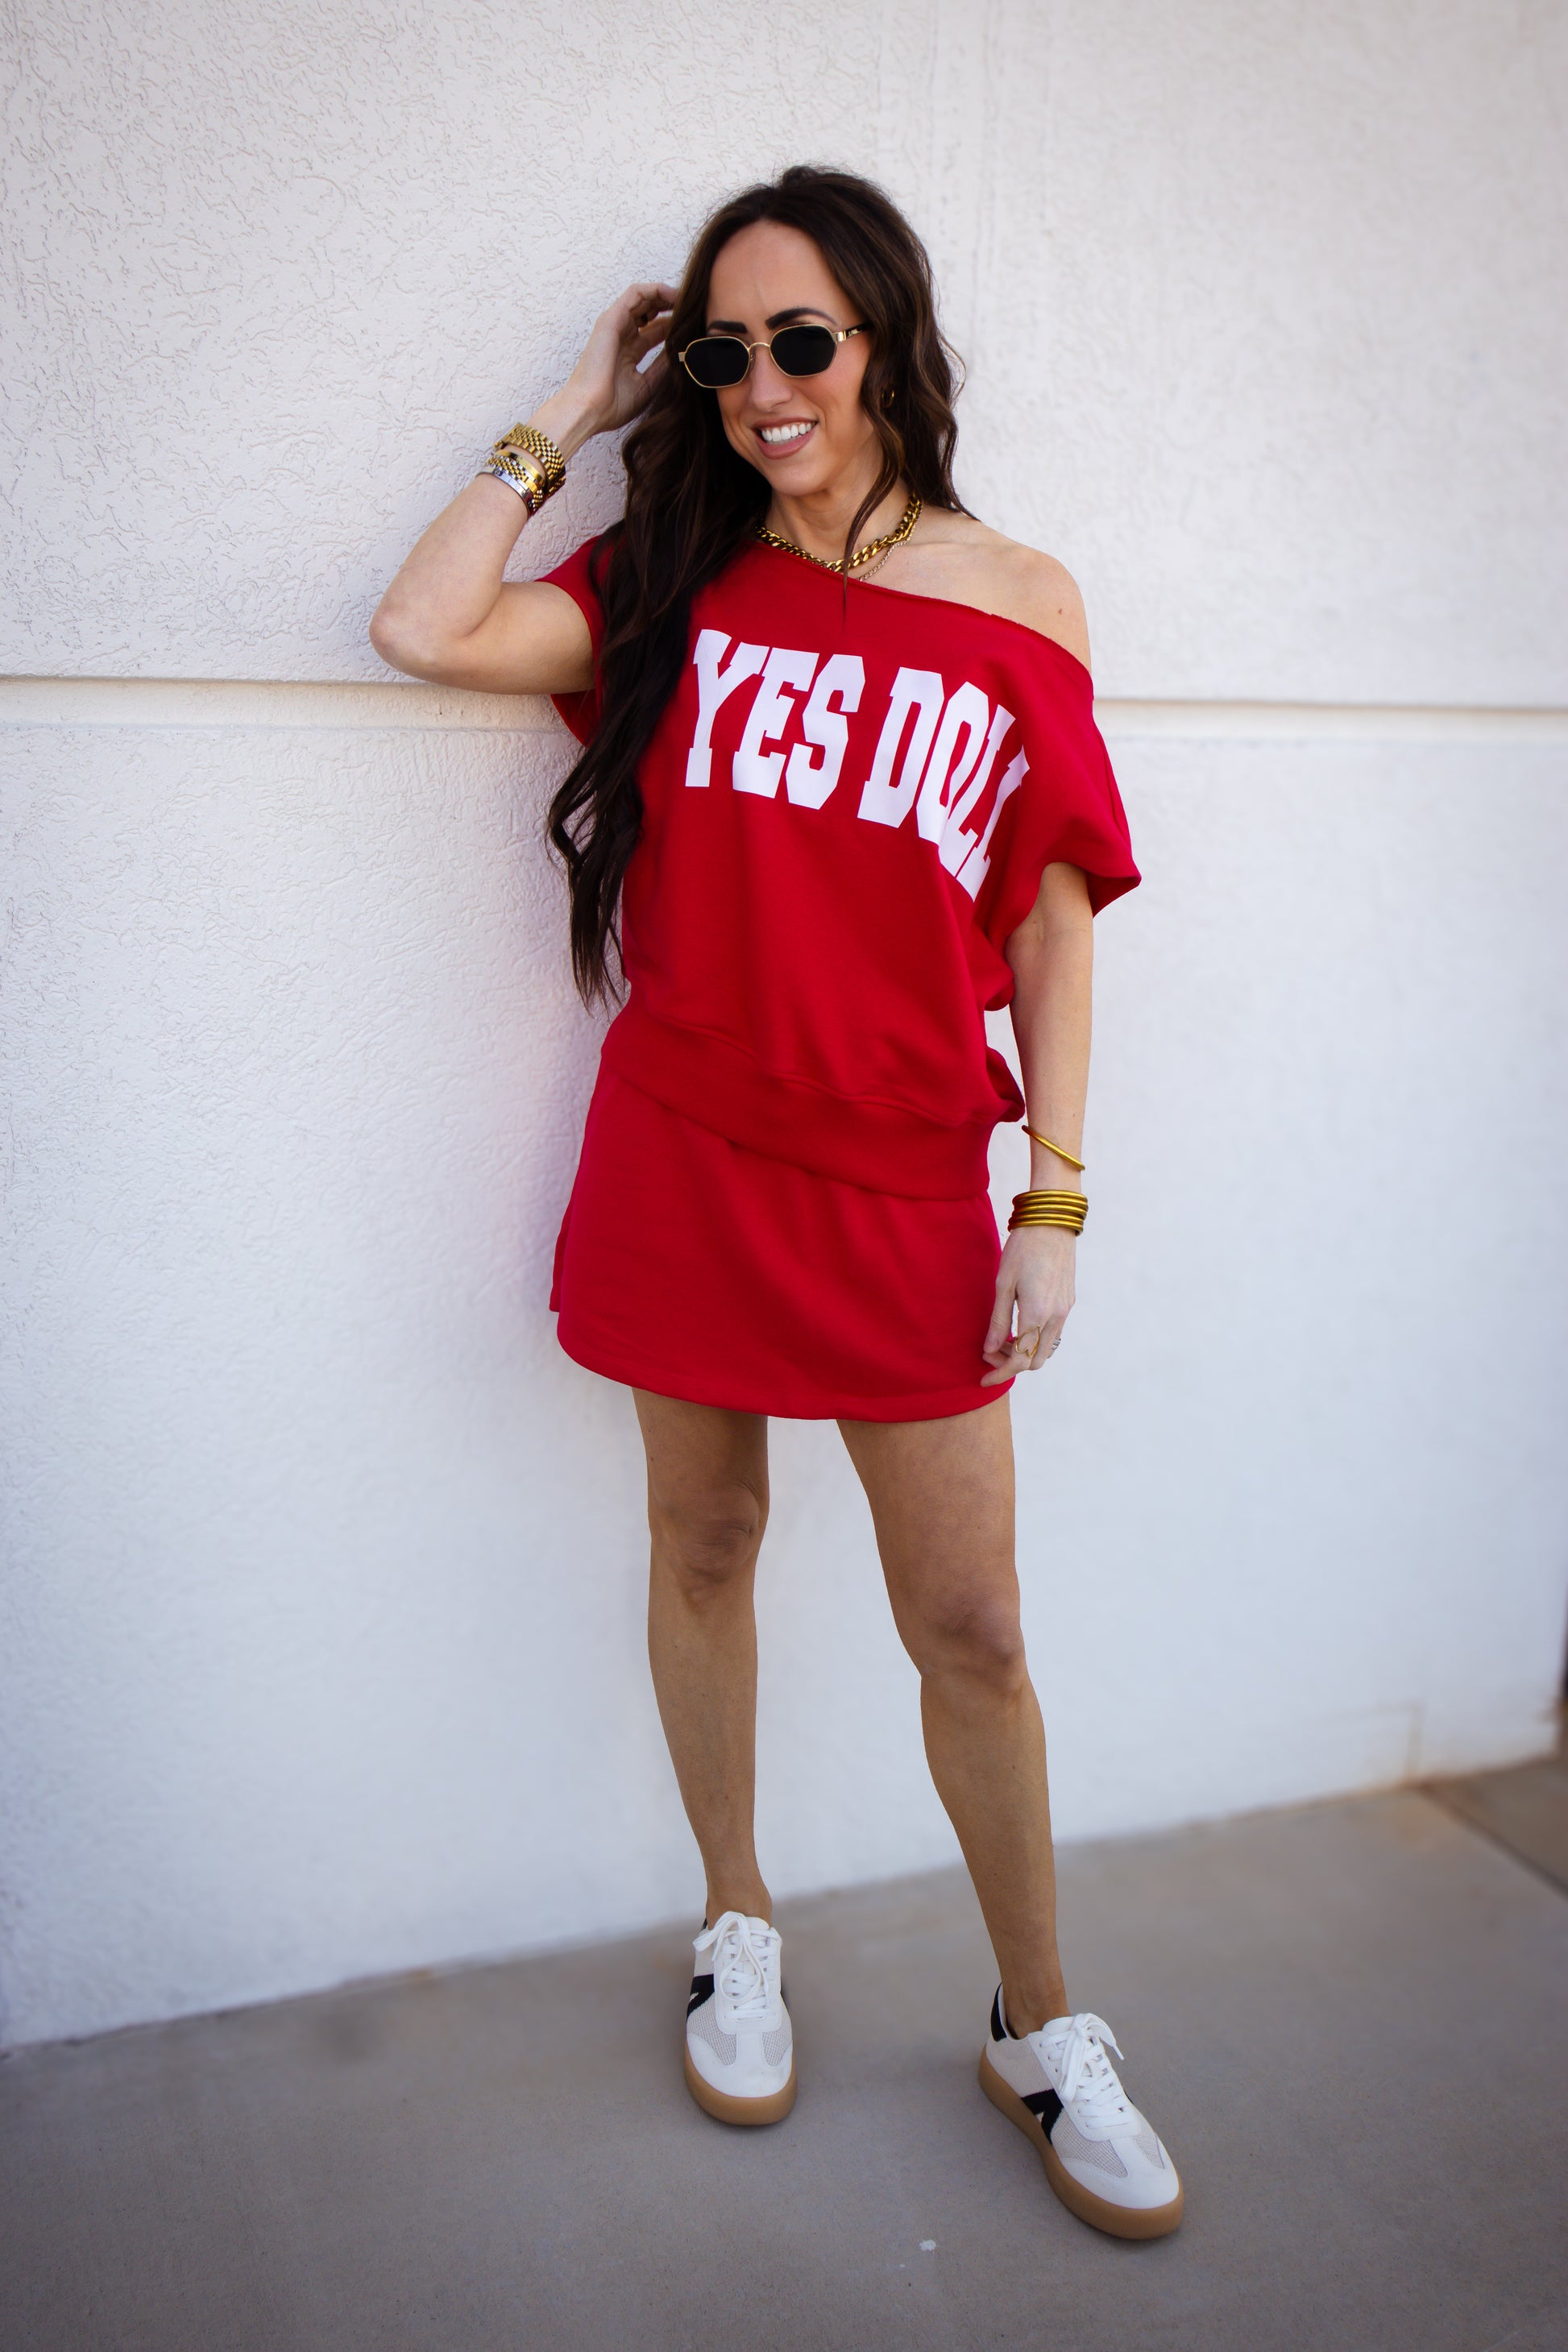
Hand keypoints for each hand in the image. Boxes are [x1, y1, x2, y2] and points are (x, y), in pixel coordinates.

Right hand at [555, 279, 678, 441]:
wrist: (589, 410)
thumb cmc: (611, 405)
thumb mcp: (648, 384)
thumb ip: (663, 365)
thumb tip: (682, 351)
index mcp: (629, 352)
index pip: (656, 330)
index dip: (675, 325)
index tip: (694, 326)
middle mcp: (622, 335)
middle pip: (651, 311)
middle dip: (672, 306)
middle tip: (694, 307)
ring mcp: (615, 325)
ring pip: (644, 298)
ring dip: (666, 294)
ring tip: (686, 298)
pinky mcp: (611, 319)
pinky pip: (635, 294)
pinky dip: (655, 290)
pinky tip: (672, 295)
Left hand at [980, 1227, 1075, 1385]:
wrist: (1052, 1223)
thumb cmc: (1022, 1249)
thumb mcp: (1003, 1284)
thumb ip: (998, 1320)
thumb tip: (989, 1348)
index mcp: (1037, 1314)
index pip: (1019, 1360)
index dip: (1000, 1373)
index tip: (983, 1379)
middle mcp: (1055, 1317)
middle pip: (1035, 1361)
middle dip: (1011, 1364)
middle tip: (990, 1351)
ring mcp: (1065, 1310)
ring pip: (1046, 1348)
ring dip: (1024, 1351)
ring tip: (1002, 1337)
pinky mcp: (1068, 1301)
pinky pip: (1053, 1332)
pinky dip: (1035, 1338)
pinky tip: (1019, 1325)